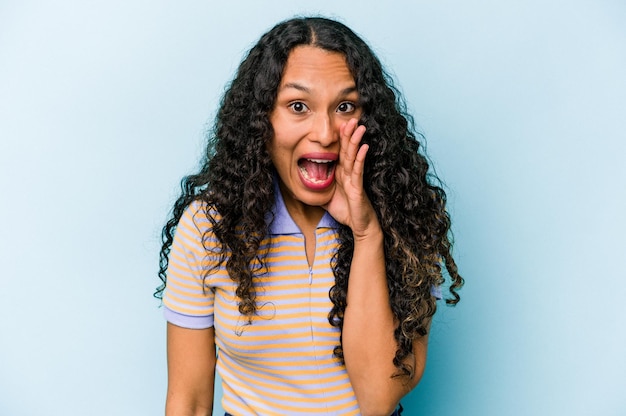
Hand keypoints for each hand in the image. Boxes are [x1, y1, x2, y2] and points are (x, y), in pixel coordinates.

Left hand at [324, 118, 380, 239]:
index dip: (340, 139)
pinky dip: (360, 158)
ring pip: (354, 156)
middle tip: (352, 118)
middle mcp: (348, 173)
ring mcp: (354, 179)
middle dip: (349, 134)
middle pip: (348, 150)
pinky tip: (364, 147)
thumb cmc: (345, 211)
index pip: (340, 152)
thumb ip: (315, 191)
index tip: (340, 124)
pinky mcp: (358, 188)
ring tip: (359, 126)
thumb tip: (297, 189)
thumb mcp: (325, 199)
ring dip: (356, 140)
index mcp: (341, 174)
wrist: (360, 226)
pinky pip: (358, 170)